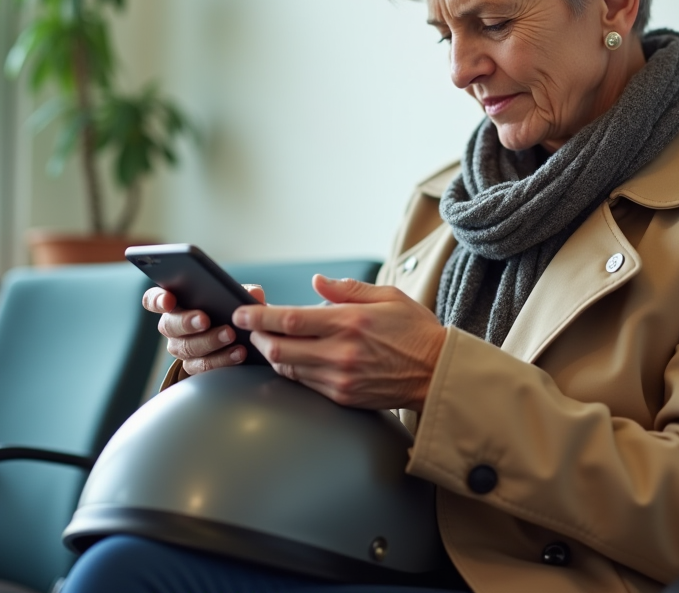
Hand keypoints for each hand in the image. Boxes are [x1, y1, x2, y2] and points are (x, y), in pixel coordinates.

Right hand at [143, 284, 266, 374]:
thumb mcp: (236, 297)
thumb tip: (254, 293)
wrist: (243, 337)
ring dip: (210, 341)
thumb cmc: (231, 310)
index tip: (169, 300)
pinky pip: (203, 367)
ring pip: (187, 348)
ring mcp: (182, 348)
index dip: (157, 300)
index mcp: (176, 303)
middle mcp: (172, 327)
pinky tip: (239, 353)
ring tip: (231, 335)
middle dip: (187, 322)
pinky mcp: (195, 366)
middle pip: (169, 325)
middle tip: (205, 320)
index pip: (153, 299)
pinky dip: (223, 359)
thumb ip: (242, 292)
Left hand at [234, 276, 446, 411]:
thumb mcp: (389, 296)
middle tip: (250, 327)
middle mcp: (341, 353)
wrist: (437, 373)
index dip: (258, 316)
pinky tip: (292, 358)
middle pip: (278, 348)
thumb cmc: (416, 331)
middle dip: (256, 337)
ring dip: (272, 354)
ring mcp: (340, 379)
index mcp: (350, 322)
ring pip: (287, 368)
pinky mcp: (343, 397)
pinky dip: (292, 369)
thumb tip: (316, 282)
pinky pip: (305, 383)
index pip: (289, 319)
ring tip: (268, 341)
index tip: (241, 311)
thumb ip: (348, 289)